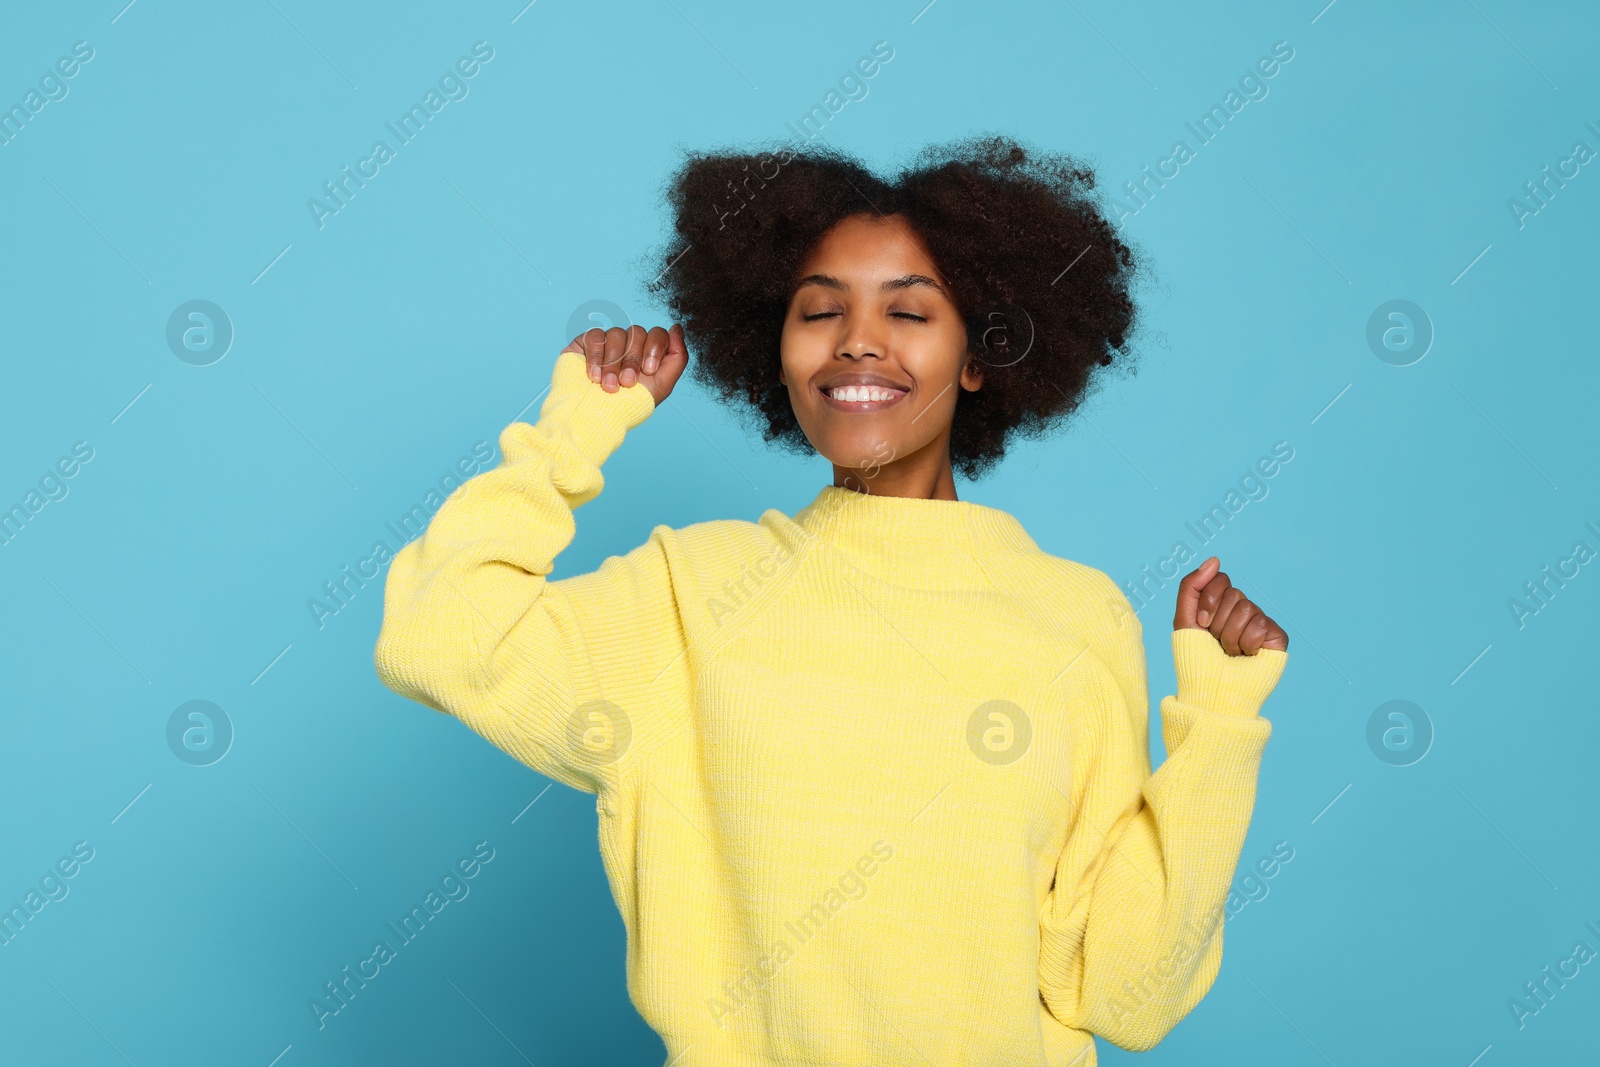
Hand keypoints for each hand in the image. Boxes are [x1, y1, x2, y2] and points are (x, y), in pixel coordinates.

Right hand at [565, 323, 688, 405]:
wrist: (596, 418)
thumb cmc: (629, 406)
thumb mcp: (662, 385)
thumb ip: (678, 357)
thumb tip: (677, 328)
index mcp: (648, 353)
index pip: (658, 334)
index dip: (655, 348)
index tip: (649, 370)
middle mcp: (629, 345)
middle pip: (637, 332)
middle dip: (633, 360)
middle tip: (627, 383)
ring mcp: (607, 342)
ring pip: (616, 333)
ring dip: (614, 363)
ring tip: (609, 386)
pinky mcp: (585, 343)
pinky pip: (595, 336)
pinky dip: (596, 357)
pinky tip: (594, 376)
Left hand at [1173, 556, 1287, 655]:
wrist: (1212, 691)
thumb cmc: (1197, 660)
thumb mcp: (1184, 620)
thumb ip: (1192, 586)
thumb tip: (1215, 559)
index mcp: (1222, 605)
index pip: (1220, 579)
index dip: (1208, 600)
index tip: (1202, 624)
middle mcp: (1243, 611)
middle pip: (1234, 594)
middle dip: (1219, 622)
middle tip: (1217, 644)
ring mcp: (1261, 623)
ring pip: (1246, 608)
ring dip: (1231, 636)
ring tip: (1231, 653)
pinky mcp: (1277, 637)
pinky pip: (1261, 624)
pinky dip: (1247, 643)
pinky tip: (1247, 656)